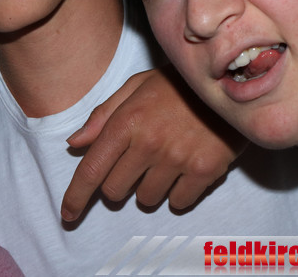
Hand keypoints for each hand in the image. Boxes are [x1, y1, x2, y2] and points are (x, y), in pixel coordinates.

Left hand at [60, 67, 245, 220]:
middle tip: (135, 163)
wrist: (231, 82)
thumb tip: (74, 143)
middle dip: (118, 183)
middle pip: (114, 190)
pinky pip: (178, 202)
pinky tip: (184, 170)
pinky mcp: (205, 171)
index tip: (67, 214)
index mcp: (126, 121)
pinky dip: (177, 193)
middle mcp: (148, 143)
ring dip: (148, 187)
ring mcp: (177, 159)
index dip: (75, 196)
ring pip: (145, 199)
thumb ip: (103, 116)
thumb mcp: (136, 86)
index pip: (91, 169)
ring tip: (165, 160)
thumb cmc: (178, 85)